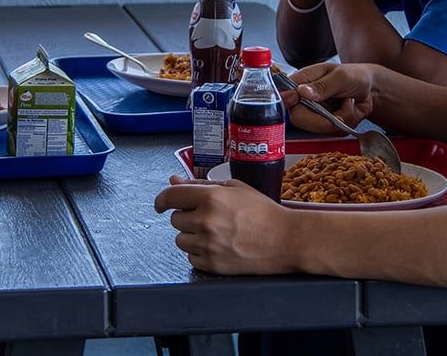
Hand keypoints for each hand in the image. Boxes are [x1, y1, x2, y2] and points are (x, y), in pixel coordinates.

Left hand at [154, 176, 296, 274]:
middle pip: (175, 219)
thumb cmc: (263, 212)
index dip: (162, 200)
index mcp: (211, 198)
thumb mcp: (234, 188)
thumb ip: (199, 184)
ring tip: (215, 232)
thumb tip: (174, 181)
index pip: (170, 197)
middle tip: (209, 217)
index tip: (161, 204)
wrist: (285, 240)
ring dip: (191, 235)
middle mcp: (206, 221)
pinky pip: (190, 257)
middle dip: (188, 216)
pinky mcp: (212, 265)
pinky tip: (218, 245)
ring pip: (180, 239)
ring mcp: (208, 245)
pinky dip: (199, 252)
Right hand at [284, 63, 374, 132]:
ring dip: (342, 118)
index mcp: (301, 82)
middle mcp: (304, 100)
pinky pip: (334, 132)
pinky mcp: (326, 125)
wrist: (371, 88)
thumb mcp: (341, 76)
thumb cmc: (354, 75)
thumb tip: (302, 92)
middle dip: (325, 118)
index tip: (304, 104)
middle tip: (344, 106)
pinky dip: (348, 122)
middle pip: (300, 119)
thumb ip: (322, 85)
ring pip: (321, 128)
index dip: (290, 104)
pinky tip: (350, 109)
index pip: (285, 98)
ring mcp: (314, 114)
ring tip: (348, 102)